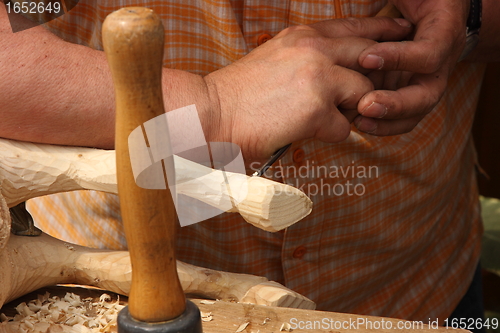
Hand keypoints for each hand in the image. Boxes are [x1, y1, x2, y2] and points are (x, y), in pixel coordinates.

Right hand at [204, 17, 411, 159]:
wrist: (212, 113)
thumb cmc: (239, 93)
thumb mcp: (276, 59)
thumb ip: (307, 57)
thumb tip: (333, 72)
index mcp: (303, 35)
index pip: (355, 27)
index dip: (381, 31)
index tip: (401, 33)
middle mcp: (315, 49)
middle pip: (370, 55)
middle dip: (380, 73)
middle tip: (384, 86)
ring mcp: (319, 76)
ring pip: (363, 92)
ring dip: (349, 110)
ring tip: (320, 117)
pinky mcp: (318, 108)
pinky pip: (344, 126)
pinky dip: (328, 134)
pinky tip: (303, 132)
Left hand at [354, 0, 468, 135]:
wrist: (428, 8)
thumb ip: (399, 4)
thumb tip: (391, 11)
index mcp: (444, 32)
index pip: (429, 53)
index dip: (400, 58)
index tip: (366, 57)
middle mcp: (439, 63)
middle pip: (427, 95)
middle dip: (396, 104)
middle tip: (365, 105)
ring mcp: (424, 82)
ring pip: (415, 112)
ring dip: (387, 121)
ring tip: (360, 120)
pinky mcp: (408, 92)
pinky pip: (401, 117)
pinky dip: (382, 123)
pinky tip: (358, 122)